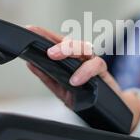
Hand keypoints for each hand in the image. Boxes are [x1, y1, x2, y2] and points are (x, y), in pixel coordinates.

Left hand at [25, 26, 139, 131]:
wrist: (108, 110)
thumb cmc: (84, 95)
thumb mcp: (61, 88)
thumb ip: (47, 76)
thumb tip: (31, 64)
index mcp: (70, 58)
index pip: (57, 42)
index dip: (44, 34)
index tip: (31, 29)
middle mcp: (81, 57)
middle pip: (71, 42)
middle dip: (57, 42)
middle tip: (46, 50)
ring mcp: (92, 62)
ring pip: (84, 47)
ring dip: (69, 50)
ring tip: (54, 57)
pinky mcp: (103, 71)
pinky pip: (96, 65)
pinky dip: (85, 71)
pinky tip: (75, 80)